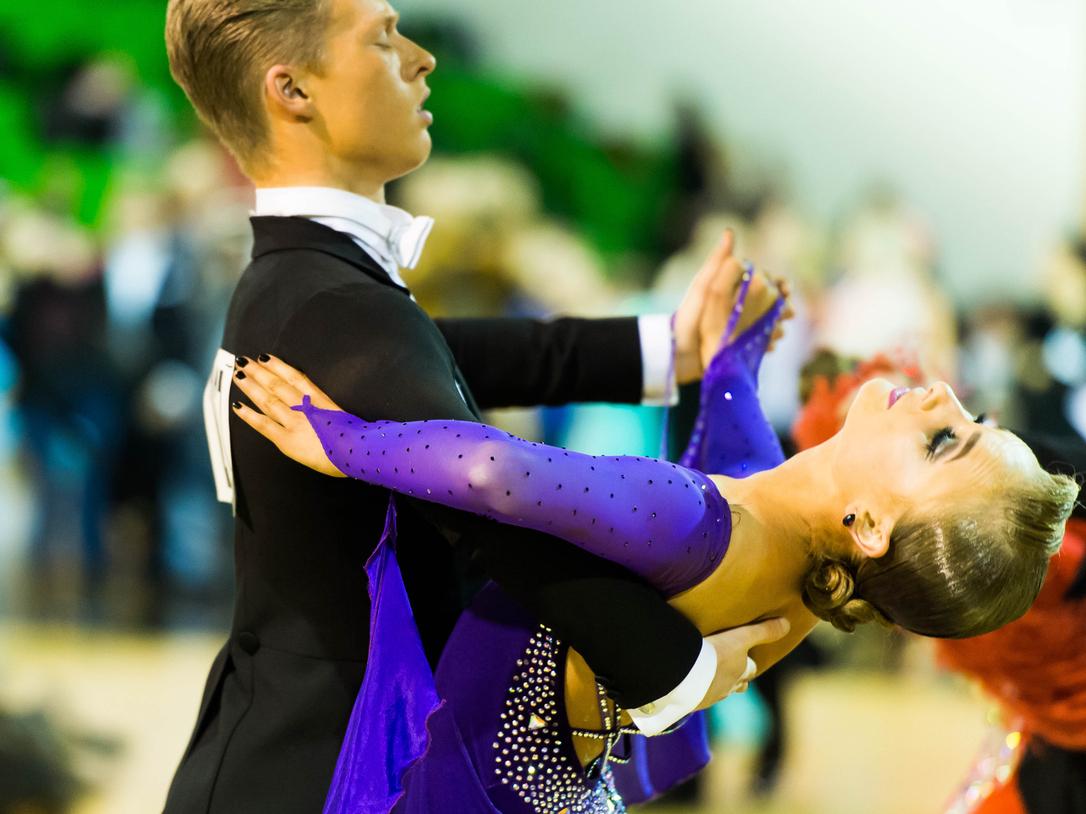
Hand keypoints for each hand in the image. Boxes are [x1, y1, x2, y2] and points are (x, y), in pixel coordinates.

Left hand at [231, 355, 347, 477]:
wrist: (357, 453)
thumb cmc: (357, 439)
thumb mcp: (346, 417)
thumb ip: (330, 411)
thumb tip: (319, 406)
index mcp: (320, 400)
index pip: (295, 377)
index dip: (278, 366)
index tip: (265, 358)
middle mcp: (304, 407)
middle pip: (277, 384)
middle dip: (259, 372)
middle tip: (244, 361)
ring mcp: (294, 422)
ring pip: (268, 399)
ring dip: (251, 386)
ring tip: (239, 375)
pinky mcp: (287, 439)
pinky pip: (263, 424)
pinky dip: (249, 414)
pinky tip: (237, 405)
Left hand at [672, 230, 793, 383]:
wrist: (676, 353)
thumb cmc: (688, 316)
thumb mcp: (704, 287)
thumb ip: (718, 263)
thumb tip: (730, 231)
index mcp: (730, 291)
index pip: (763, 282)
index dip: (778, 284)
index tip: (786, 289)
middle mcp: (736, 308)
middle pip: (770, 304)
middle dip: (783, 308)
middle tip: (789, 313)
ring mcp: (738, 329)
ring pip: (768, 325)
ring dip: (778, 327)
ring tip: (780, 332)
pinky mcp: (736, 349)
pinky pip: (759, 346)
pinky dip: (768, 345)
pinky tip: (770, 347)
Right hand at [695, 617, 790, 709]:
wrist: (685, 675)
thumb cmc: (715, 654)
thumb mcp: (740, 637)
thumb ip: (763, 631)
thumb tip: (787, 623)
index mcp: (740, 672)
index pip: (751, 670)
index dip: (750, 664)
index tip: (747, 658)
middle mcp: (728, 687)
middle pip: (738, 685)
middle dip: (737, 678)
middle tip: (730, 667)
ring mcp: (709, 696)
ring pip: (719, 692)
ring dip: (717, 684)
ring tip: (709, 675)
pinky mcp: (691, 700)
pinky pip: (699, 696)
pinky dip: (698, 690)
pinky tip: (690, 683)